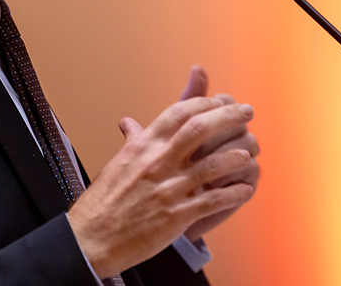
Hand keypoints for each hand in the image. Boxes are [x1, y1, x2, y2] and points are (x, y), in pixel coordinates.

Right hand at [66, 80, 256, 277]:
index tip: (222, 100)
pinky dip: (233, 193)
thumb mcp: (116, 163)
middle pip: (200, 129)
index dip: (205, 102)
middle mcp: (157, 163)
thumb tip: (129, 123)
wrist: (91, 239)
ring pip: (212, 164)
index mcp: (144, 146)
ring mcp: (168, 190)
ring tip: (249, 152)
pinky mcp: (176, 216)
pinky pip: (213, 201)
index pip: (179, 112)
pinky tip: (245, 189)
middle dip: (228, 116)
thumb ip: (131, 141)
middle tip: (247, 112)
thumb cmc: (103, 202)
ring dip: (235, 156)